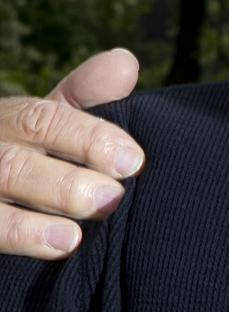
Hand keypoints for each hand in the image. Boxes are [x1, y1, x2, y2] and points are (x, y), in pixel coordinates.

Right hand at [0, 49, 142, 258]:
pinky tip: (53, 250)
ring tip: (75, 237)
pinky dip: (16, 238)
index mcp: (10, 120)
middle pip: (14, 166)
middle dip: (65, 185)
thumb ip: (87, 97)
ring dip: (33, 223)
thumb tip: (125, 61)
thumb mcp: (53, 121)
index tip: (133, 161)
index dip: (88, 138)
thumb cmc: (32, 150)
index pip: (43, 121)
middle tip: (111, 200)